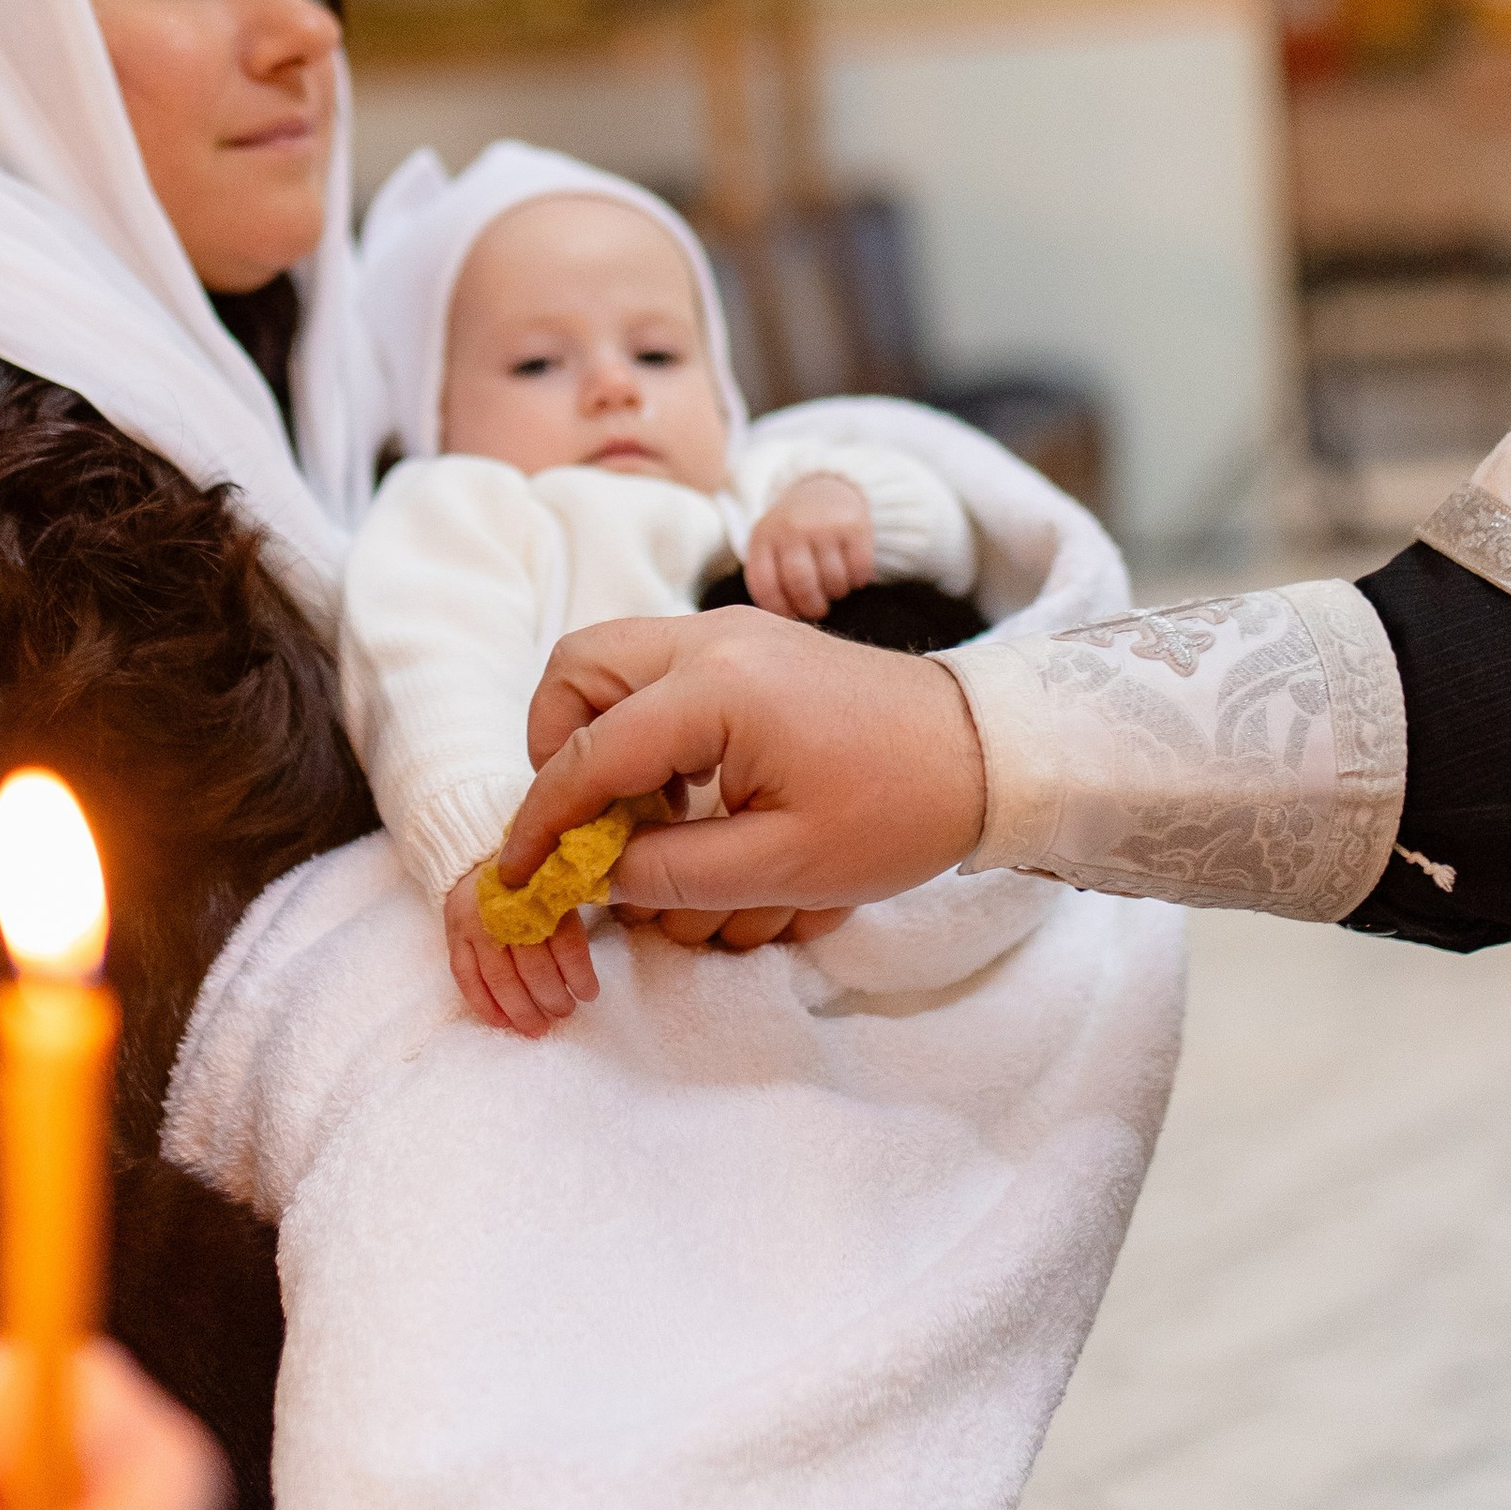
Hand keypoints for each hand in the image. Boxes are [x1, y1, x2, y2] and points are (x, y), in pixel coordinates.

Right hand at [443, 864, 597, 1038]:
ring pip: (500, 977)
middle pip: (532, 965)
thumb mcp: (553, 882)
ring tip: (538, 1027)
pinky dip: (484, 1004)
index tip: (589, 994)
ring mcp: (475, 924)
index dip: (578, 973)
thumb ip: (569, 911)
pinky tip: (501, 1022)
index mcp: (540, 891)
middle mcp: (506, 909)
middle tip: (565, 1012)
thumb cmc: (525, 878)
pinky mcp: (453, 936)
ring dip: (521, 1009)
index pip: (565, 940)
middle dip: (551, 996)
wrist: (472, 858)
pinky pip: (466, 977)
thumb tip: (588, 959)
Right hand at [503, 607, 987, 918]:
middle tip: (587, 827)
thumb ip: (671, 873)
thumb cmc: (900, 808)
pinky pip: (661, 674)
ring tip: (649, 820)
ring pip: (614, 665)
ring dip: (604, 739)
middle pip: (577, 670)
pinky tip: (693, 796)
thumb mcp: (783, 867)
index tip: (521, 877)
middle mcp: (712, 638)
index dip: (544, 823)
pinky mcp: (752, 644)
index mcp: (715, 687)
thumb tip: (596, 875)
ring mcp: (733, 632)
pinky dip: (649, 729)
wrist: (989, 751)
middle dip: (558, 750)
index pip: (589, 754)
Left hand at [740, 473, 874, 621]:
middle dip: (812, 607)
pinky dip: (858, 580)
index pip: (765, 585)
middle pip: (800, 583)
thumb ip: (770, 578)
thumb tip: (782, 625)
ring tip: (834, 586)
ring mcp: (822, 524)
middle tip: (818, 610)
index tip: (792, 616)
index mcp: (763, 538)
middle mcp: (791, 528)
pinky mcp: (854, 525)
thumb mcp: (769, 545)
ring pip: (833, 580)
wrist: (822, 488)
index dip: (779, 610)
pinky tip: (852, 573)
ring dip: (837, 593)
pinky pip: (859, 570)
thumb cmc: (794, 533)